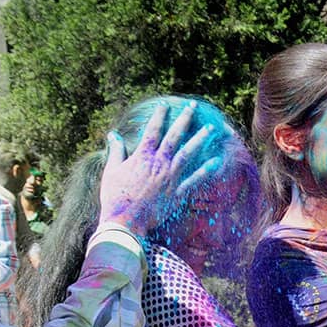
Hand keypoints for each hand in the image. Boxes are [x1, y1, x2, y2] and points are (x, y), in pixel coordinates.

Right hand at [99, 102, 222, 235]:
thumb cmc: (114, 197)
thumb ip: (116, 151)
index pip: (152, 130)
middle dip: (184, 119)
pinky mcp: (177, 193)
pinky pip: (194, 179)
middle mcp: (158, 163)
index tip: (166, 105)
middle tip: (193, 107)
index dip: (159, 116)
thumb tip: (112, 134)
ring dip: (200, 139)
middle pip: (174, 137)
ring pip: (188, 154)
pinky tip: (216, 161)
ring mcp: (170, 178)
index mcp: (142, 156)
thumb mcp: (111, 171)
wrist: (124, 221)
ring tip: (211, 128)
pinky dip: (205, 170)